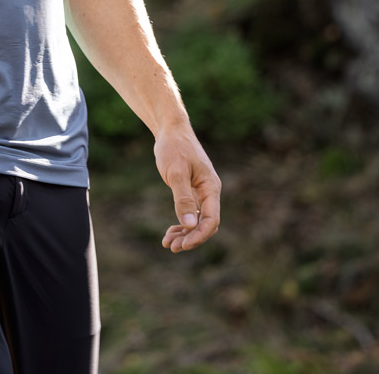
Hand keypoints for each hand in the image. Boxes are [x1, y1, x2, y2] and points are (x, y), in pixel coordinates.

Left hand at [153, 123, 220, 252]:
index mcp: (211, 188)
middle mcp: (209, 192)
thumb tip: (189, 225)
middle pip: (204, 224)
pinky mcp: (190, 190)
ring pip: (196, 220)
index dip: (199, 235)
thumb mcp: (176, 172)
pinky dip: (180, 223)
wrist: (170, 130)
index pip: (211, 220)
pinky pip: (189, 213)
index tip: (183, 245)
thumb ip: (183, 198)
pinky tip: (170, 231)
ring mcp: (200, 192)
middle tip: (171, 247)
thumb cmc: (174, 147)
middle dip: (190, 238)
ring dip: (184, 233)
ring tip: (167, 244)